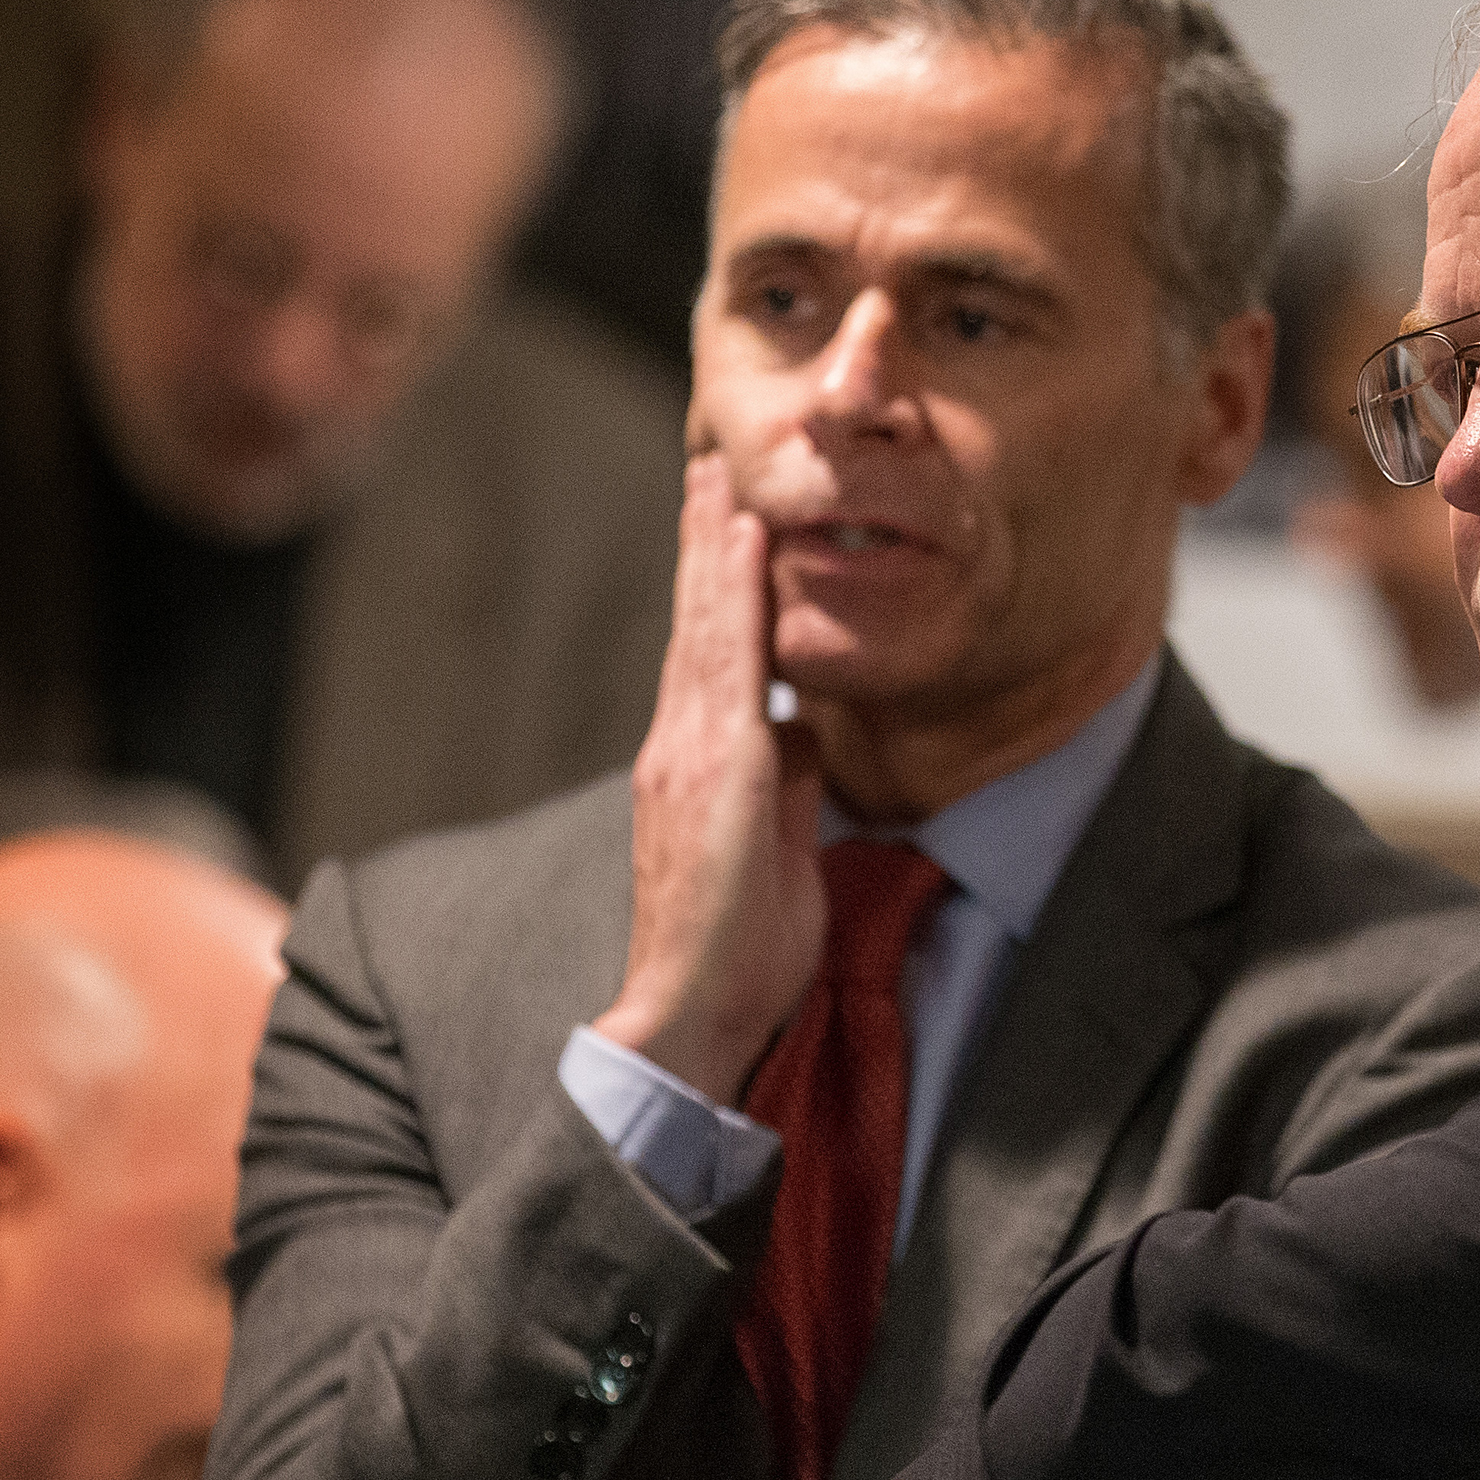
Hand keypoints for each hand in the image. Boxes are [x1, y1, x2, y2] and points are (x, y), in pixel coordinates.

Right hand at [592, 452, 827, 1102]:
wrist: (691, 1012)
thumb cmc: (738, 949)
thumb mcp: (780, 848)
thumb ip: (786, 787)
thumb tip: (798, 737)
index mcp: (698, 766)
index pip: (711, 660)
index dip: (721, 590)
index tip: (729, 524)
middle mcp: (681, 747)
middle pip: (699, 627)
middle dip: (706, 546)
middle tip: (712, 467)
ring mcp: (689, 755)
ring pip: (707, 631)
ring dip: (717, 551)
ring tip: (723, 480)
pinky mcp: (711, 771)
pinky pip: (726, 667)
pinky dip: (733, 600)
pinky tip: (744, 547)